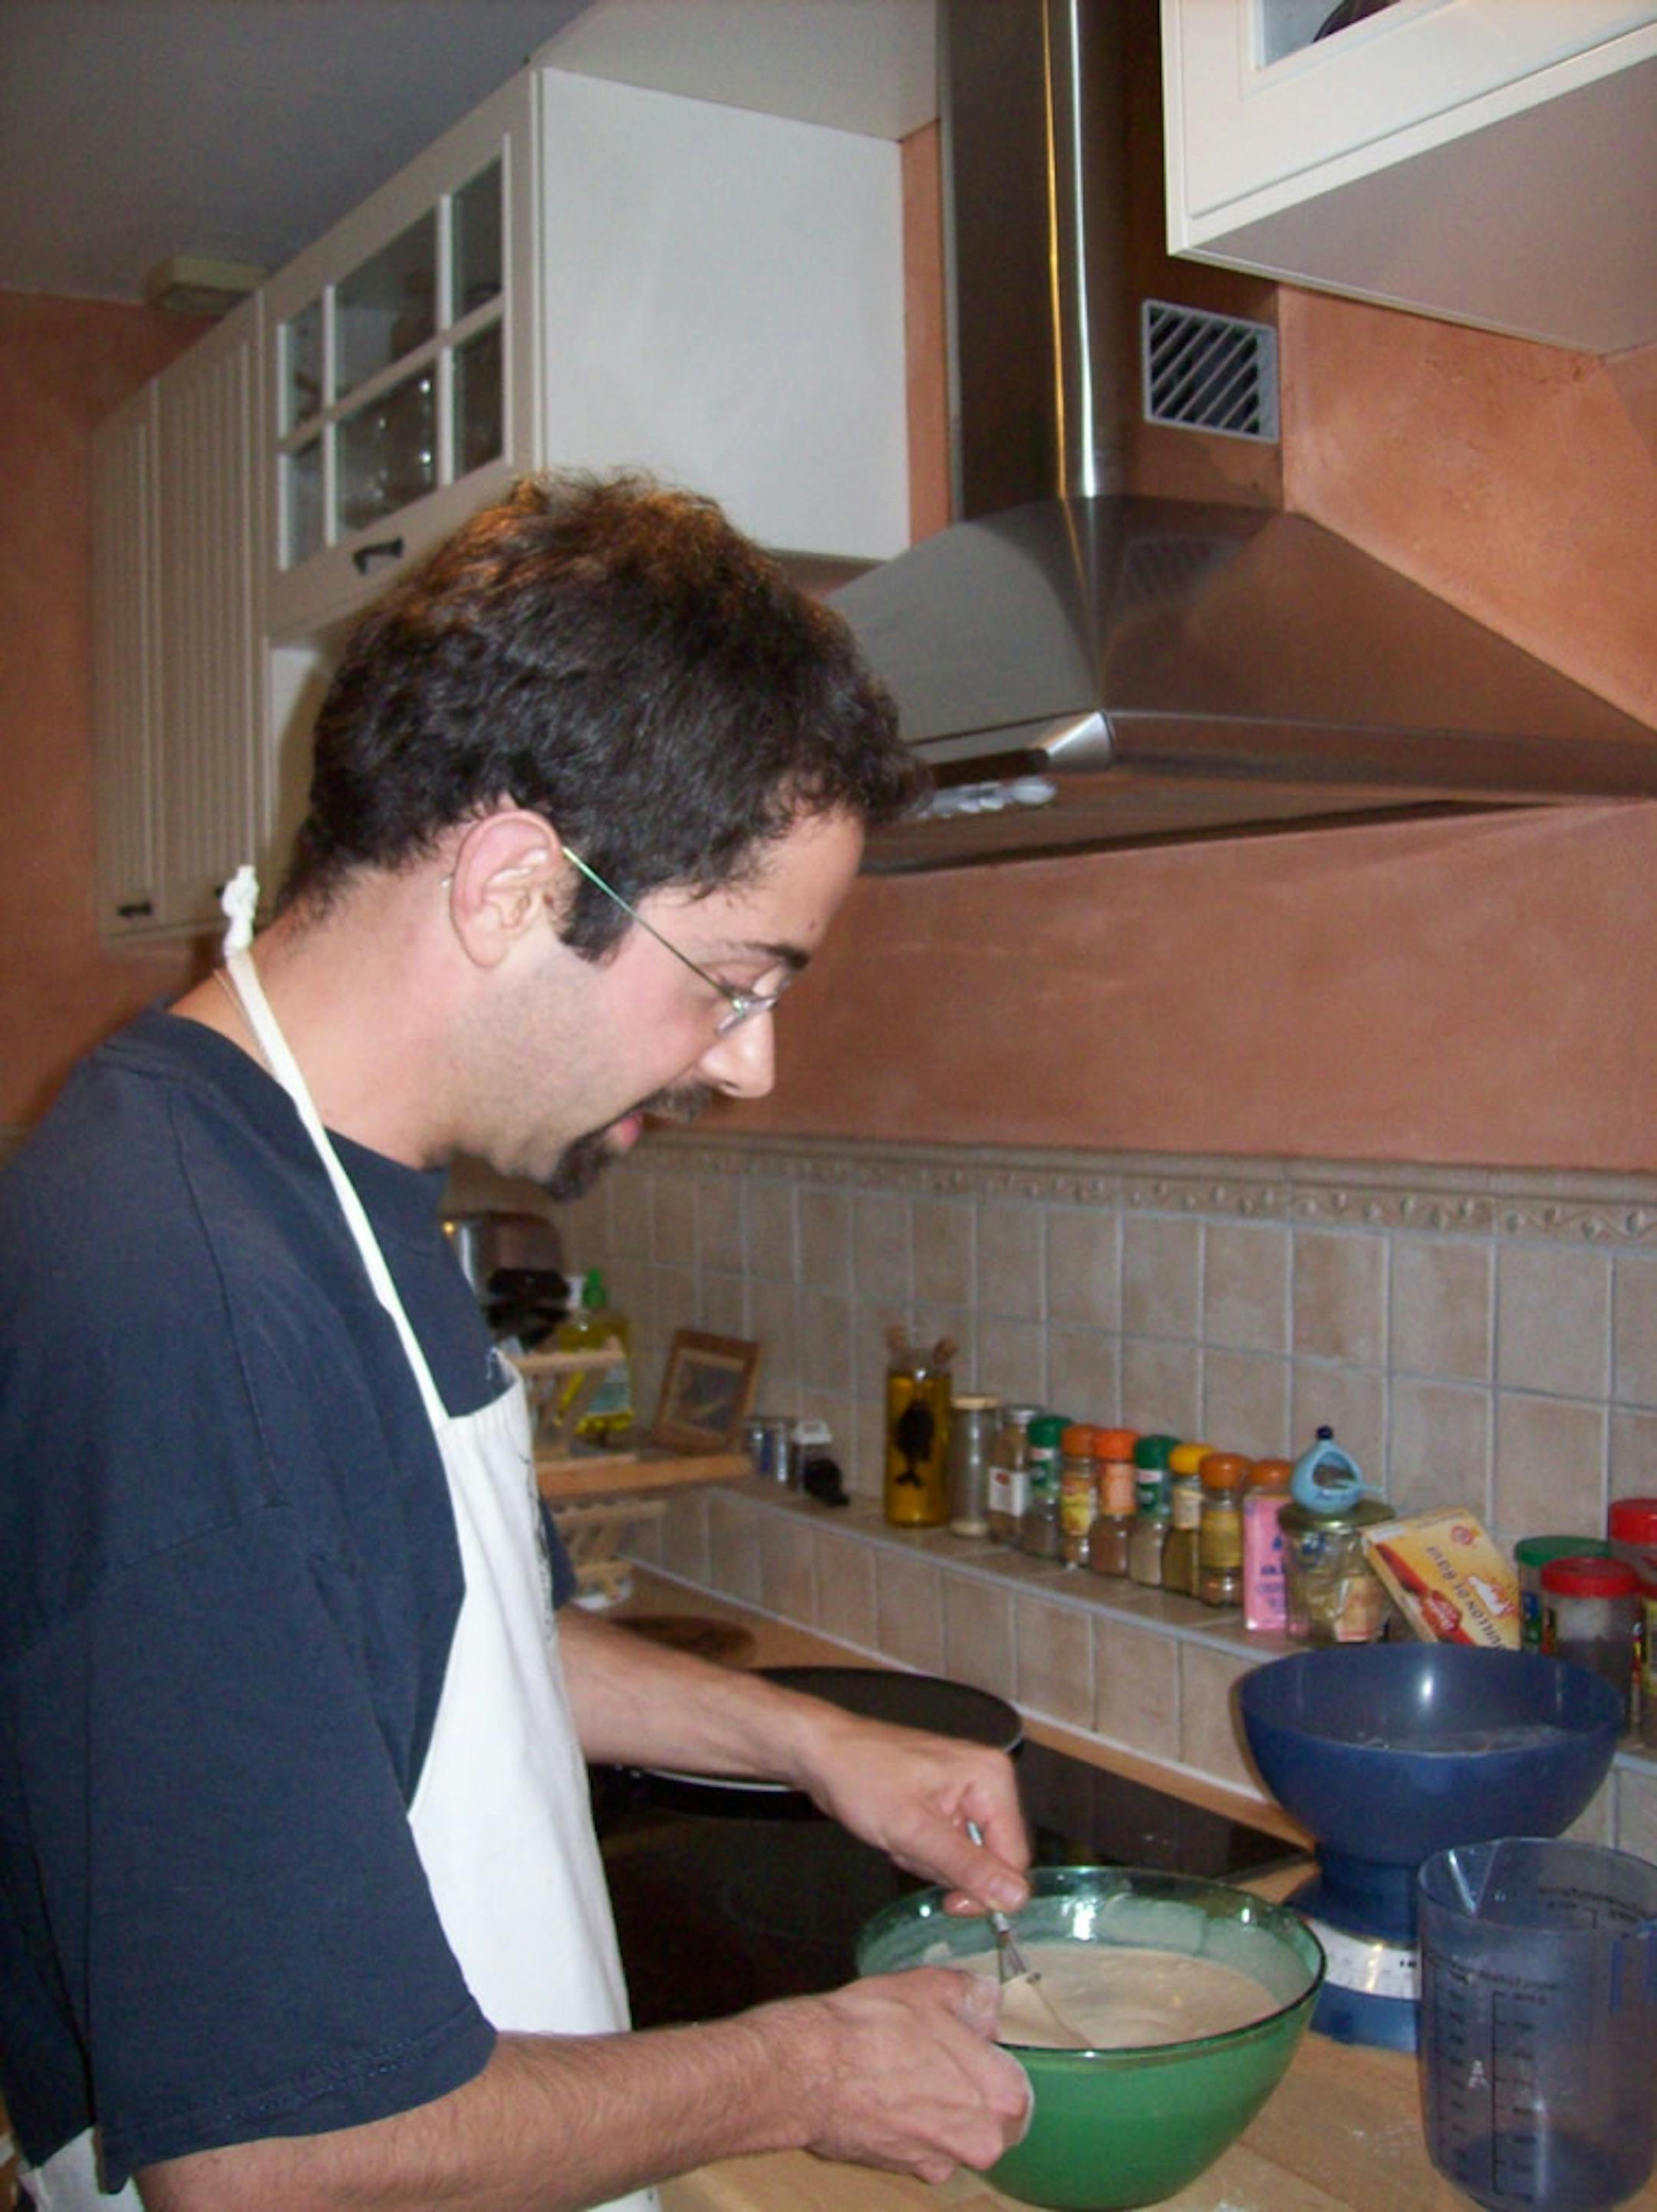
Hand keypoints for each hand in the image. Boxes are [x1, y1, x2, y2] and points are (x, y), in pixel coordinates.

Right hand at [762, 1968, 1031, 2184]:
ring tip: (900, 2068)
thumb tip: (988, 2003)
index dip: (990, 2058)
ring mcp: (938, 2163)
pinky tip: (880, 2089)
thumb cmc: (873, 2028)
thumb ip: (974, 1995)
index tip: (970, 2042)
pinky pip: (917, 2142)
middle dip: (967, 2086)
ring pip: (952, 2130)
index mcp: (1000, 2098)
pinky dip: (905, 2121)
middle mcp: (979, 2143)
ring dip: (935, 2106)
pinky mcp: (900, 2171)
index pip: (1017, 2083)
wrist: (807, 2071)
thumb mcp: (933, 1986)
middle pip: (988, 2113)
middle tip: (934, 2053)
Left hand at [789, 1708, 1030, 1916]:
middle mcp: (989, 1781)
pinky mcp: (947, 1800)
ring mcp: (967, 1789)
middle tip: (910, 1847)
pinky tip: (899, 1831)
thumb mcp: (913, 1831)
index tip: (949, 1903)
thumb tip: (1018, 1898)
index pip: (1014, 1858)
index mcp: (992, 1779)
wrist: (822, 1753)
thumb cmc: (862, 1779)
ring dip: (930, 1860)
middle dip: (947, 1867)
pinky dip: (922, 1849)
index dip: (986, 1890)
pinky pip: (949, 1845)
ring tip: (899, 1834)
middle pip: (992, 1859)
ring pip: (967, 1857)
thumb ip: (968, 1866)